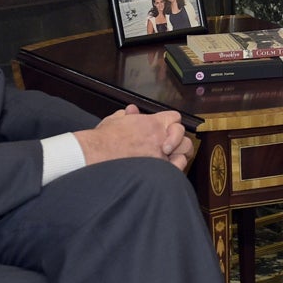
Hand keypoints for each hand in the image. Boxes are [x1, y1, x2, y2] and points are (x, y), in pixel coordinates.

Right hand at [74, 104, 193, 169]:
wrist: (97, 155)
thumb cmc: (103, 139)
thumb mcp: (114, 120)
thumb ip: (127, 115)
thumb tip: (132, 111)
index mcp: (153, 123)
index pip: (175, 118)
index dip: (172, 124)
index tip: (167, 130)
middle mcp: (161, 138)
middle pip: (184, 138)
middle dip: (179, 143)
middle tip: (170, 148)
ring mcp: (161, 156)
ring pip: (184, 155)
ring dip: (179, 157)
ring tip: (169, 159)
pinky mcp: (158, 172)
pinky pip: (177, 170)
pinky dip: (175, 170)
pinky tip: (166, 170)